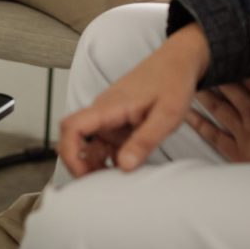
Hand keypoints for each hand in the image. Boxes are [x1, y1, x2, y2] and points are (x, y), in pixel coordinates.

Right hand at [58, 24, 209, 176]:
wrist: (180, 60)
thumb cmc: (173, 81)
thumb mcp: (167, 114)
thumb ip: (145, 140)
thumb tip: (124, 167)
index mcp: (110, 106)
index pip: (71, 127)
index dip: (70, 154)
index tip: (84, 176)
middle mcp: (104, 111)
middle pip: (75, 140)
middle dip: (83, 166)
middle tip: (103, 187)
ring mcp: (110, 116)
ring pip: (90, 144)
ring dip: (97, 164)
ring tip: (118, 183)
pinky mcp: (119, 121)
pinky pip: (105, 142)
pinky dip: (109, 158)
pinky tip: (126, 168)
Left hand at [187, 62, 249, 161]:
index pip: (244, 73)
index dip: (231, 61)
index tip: (218, 50)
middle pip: (227, 87)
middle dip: (213, 73)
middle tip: (196, 61)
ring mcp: (243, 131)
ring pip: (218, 108)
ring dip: (204, 94)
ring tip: (190, 82)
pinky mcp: (239, 152)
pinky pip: (214, 136)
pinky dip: (199, 124)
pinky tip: (188, 115)